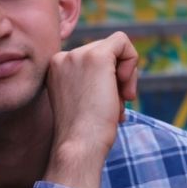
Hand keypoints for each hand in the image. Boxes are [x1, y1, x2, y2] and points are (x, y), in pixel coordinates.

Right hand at [43, 33, 137, 187]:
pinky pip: (122, 42)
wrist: (80, 145)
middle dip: (117, 78)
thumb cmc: (84, 134)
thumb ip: (91, 82)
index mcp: (55, 68)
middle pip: (104, 52)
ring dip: (125, 76)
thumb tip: (117, 74)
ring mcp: (78, 55)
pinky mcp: (97, 56)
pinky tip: (126, 88)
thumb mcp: (82, 101)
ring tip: (119, 103)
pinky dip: (132, 61)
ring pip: (115, 48)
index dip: (105, 80)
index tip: (107, 104)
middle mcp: (63, 57)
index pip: (89, 60)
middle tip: (117, 106)